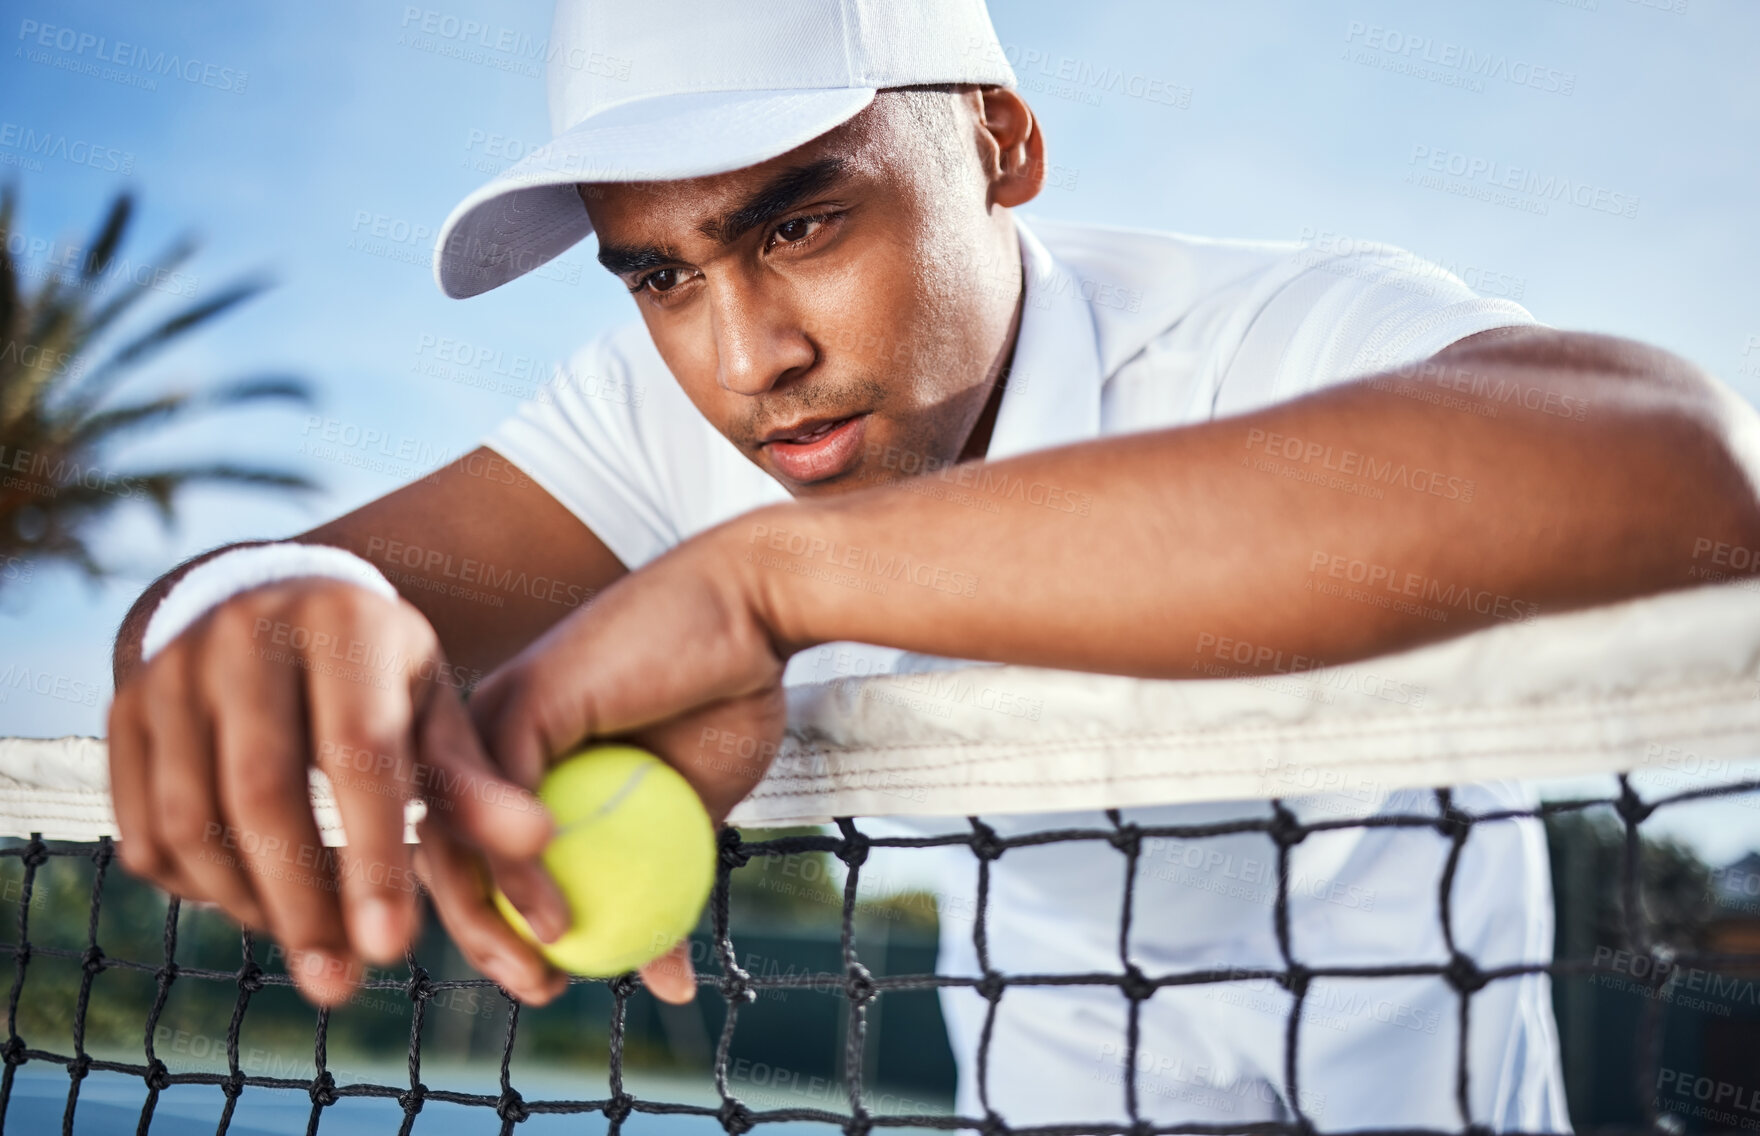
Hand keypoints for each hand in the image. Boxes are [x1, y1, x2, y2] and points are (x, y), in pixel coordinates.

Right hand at [107, 578, 570, 1005]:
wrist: (266, 600)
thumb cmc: (374, 670)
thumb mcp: (433, 705)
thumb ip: (476, 779)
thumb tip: (540, 844)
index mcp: (345, 623)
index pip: (357, 754)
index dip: (373, 856)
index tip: (395, 948)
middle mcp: (245, 636)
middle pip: (260, 795)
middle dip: (302, 903)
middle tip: (340, 986)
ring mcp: (170, 671)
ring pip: (188, 820)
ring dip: (249, 904)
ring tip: (310, 944)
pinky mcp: (120, 711)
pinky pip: (143, 829)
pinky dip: (197, 887)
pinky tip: (254, 901)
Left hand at [467, 516, 791, 1000]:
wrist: (755, 613)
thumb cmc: (731, 695)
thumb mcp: (696, 816)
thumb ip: (663, 885)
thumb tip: (665, 981)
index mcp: (524, 755)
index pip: (481, 852)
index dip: (498, 928)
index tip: (546, 984)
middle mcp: (492, 731)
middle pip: (448, 847)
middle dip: (477, 935)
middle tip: (535, 990)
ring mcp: (496, 713)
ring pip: (453, 831)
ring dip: (486, 916)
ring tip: (545, 966)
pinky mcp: (517, 701)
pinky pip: (496, 804)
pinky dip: (516, 870)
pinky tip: (555, 915)